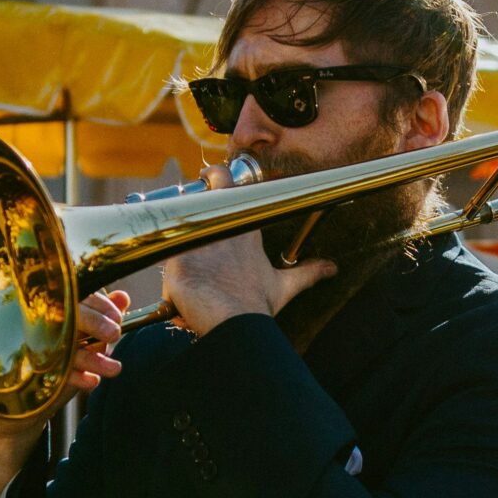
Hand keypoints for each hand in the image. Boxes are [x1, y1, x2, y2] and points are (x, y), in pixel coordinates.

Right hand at [0, 291, 132, 497]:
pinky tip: (93, 381)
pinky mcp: (33, 370)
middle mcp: (42, 324)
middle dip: (95, 322)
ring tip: (116, 369)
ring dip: (94, 358)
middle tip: (115, 334)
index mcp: (55, 309)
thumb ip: (102, 316)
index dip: (100, 305)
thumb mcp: (85, 335)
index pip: (77, 296)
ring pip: (66, 346)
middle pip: (68, 314)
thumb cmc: (61, 357)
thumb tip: (123, 298)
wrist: (28, 398)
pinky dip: (78, 377)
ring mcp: (35, 346)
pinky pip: (58, 371)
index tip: (117, 317)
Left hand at [159, 164, 334, 336]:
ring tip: (188, 268)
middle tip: (191, 207)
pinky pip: (165, 261)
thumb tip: (332, 268)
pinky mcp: (175, 260)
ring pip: (176, 230)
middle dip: (192, 196)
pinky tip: (181, 294)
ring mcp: (195, 242)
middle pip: (199, 192)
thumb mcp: (285, 285)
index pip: (227, 181)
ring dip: (177, 245)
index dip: (217, 175)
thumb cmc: (258, 304)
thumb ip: (308, 272)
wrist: (236, 322)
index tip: (210, 177)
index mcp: (242, 227)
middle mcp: (218, 227)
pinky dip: (171, 277)